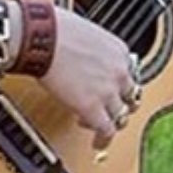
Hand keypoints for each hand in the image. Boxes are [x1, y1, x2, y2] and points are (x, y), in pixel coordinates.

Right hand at [38, 8, 140, 149]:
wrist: (42, 37)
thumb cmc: (54, 29)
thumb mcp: (86, 33)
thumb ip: (93, 50)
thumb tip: (83, 57)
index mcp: (119, 51)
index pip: (129, 74)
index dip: (118, 85)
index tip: (111, 89)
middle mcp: (119, 72)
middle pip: (130, 96)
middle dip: (121, 104)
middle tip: (110, 110)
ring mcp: (108, 92)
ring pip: (121, 116)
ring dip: (112, 123)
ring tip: (101, 128)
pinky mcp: (92, 108)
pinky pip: (106, 130)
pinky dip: (103, 139)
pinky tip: (98, 143)